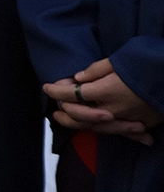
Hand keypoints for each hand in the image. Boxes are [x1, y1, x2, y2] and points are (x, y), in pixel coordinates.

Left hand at [45, 59, 162, 143]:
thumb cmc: (145, 65)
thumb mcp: (118, 61)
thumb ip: (95, 70)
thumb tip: (77, 78)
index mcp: (106, 91)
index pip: (73, 94)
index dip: (57, 90)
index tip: (47, 87)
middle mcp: (113, 109)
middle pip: (81, 116)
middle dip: (65, 114)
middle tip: (54, 110)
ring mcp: (127, 119)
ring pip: (97, 127)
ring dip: (80, 124)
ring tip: (67, 120)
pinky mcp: (141, 124)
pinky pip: (118, 131)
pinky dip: (106, 130)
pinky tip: (98, 127)